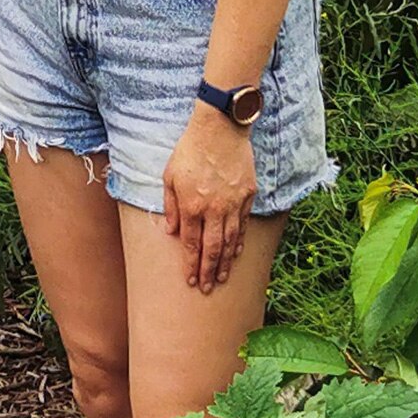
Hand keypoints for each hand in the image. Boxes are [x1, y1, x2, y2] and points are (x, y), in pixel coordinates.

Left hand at [160, 110, 256, 290]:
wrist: (220, 128)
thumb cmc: (190, 150)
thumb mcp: (169, 176)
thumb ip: (170, 206)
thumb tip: (171, 231)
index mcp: (191, 205)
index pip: (191, 244)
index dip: (190, 264)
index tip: (190, 279)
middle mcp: (213, 209)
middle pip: (212, 249)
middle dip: (209, 272)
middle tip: (208, 289)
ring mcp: (233, 203)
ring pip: (230, 241)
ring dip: (226, 262)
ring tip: (223, 278)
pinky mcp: (247, 195)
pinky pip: (243, 224)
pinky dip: (240, 241)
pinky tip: (237, 252)